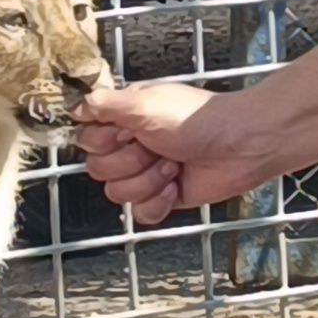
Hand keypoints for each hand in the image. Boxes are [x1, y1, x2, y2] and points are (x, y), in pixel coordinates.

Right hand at [72, 84, 271, 225]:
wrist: (239, 146)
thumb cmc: (198, 119)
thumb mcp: (145, 103)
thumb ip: (106, 104)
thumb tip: (78, 105)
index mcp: (125, 119)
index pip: (87, 140)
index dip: (105, 141)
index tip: (127, 132)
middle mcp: (132, 145)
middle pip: (98, 170)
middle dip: (130, 162)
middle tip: (156, 148)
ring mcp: (146, 173)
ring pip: (118, 194)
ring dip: (147, 181)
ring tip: (172, 165)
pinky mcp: (162, 197)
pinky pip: (140, 214)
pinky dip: (157, 203)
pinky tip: (175, 187)